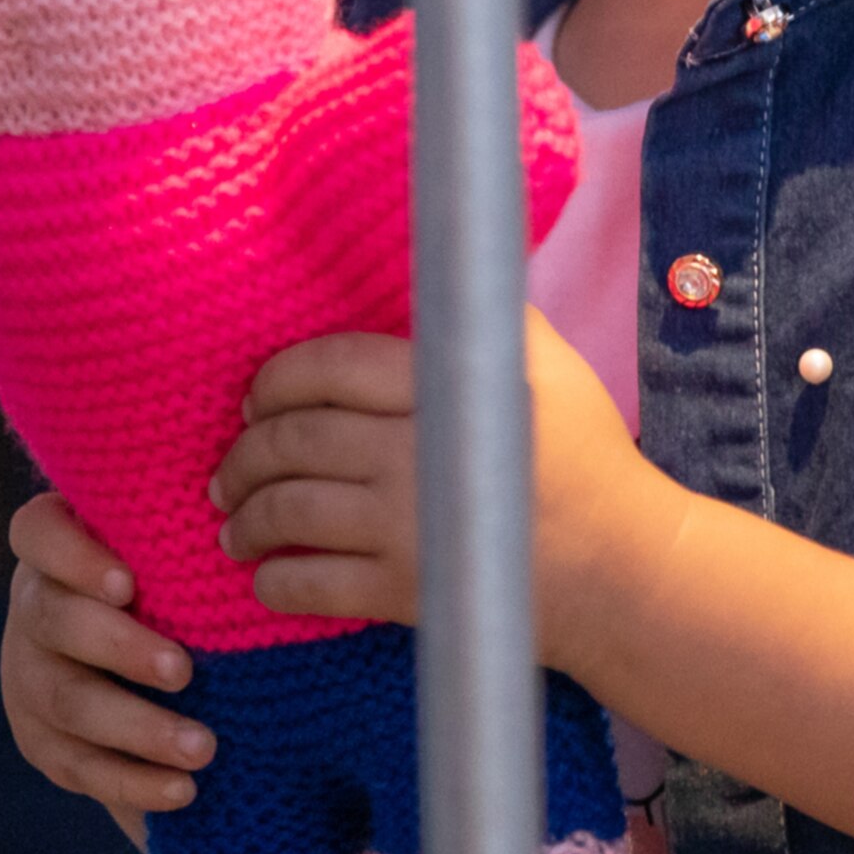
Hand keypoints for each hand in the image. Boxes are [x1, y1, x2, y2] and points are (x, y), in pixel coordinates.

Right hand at [0, 492, 216, 842]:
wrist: (180, 673)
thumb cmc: (193, 586)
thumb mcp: (185, 554)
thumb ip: (199, 532)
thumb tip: (263, 519)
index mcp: (61, 546)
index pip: (38, 532)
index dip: (73, 556)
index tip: (128, 584)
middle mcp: (34, 606)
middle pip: (55, 621)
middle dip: (121, 648)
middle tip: (184, 671)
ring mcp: (29, 676)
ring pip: (68, 702)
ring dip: (138, 727)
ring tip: (203, 747)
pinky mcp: (43, 740)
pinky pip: (79, 765)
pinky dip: (132, 781)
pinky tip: (182, 790)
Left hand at [210, 316, 670, 662]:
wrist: (623, 569)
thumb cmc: (587, 458)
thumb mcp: (550, 362)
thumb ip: (486, 315)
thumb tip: (442, 260)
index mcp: (444, 387)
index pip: (329, 367)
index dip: (276, 380)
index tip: (256, 397)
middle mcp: (413, 454)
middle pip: (293, 441)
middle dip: (245, 452)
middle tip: (230, 462)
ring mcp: (405, 528)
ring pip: (288, 512)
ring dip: (245, 517)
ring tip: (233, 523)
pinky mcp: (405, 593)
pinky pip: (311, 586)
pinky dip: (275, 582)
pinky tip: (264, 578)